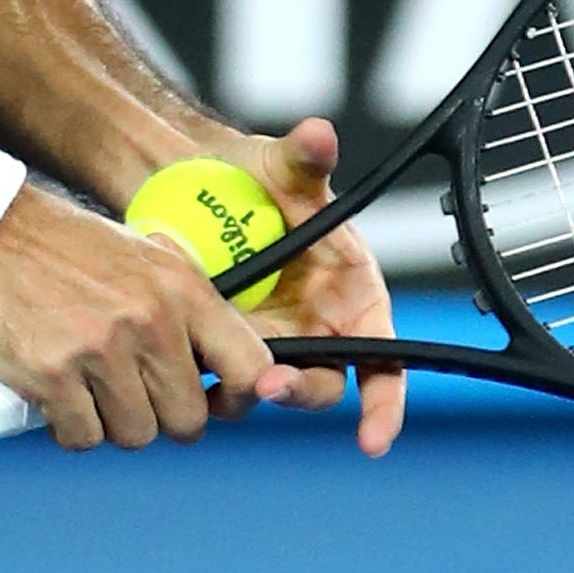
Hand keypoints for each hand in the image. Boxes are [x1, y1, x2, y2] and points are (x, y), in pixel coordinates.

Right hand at [0, 184, 284, 451]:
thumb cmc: (59, 247)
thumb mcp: (145, 257)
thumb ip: (183, 308)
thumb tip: (214, 364)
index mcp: (182, 288)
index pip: (249, 365)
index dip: (238, 398)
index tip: (218, 402)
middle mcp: (150, 320)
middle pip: (188, 419)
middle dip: (160, 415)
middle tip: (131, 391)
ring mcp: (102, 351)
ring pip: (135, 434)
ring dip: (111, 421)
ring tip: (88, 382)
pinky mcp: (54, 377)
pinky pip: (82, 437)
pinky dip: (68, 426)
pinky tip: (57, 391)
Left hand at [217, 118, 406, 455]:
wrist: (193, 181)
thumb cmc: (254, 171)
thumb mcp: (282, 163)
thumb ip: (304, 157)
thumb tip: (318, 134)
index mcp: (353, 292)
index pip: (386, 359)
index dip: (385, 403)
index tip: (373, 438)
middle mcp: (320, 325)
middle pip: (325, 384)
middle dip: (299, 391)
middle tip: (265, 383)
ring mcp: (273, 340)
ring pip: (271, 390)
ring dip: (248, 395)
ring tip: (215, 381)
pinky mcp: (228, 347)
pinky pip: (227, 382)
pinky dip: (212, 385)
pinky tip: (187, 372)